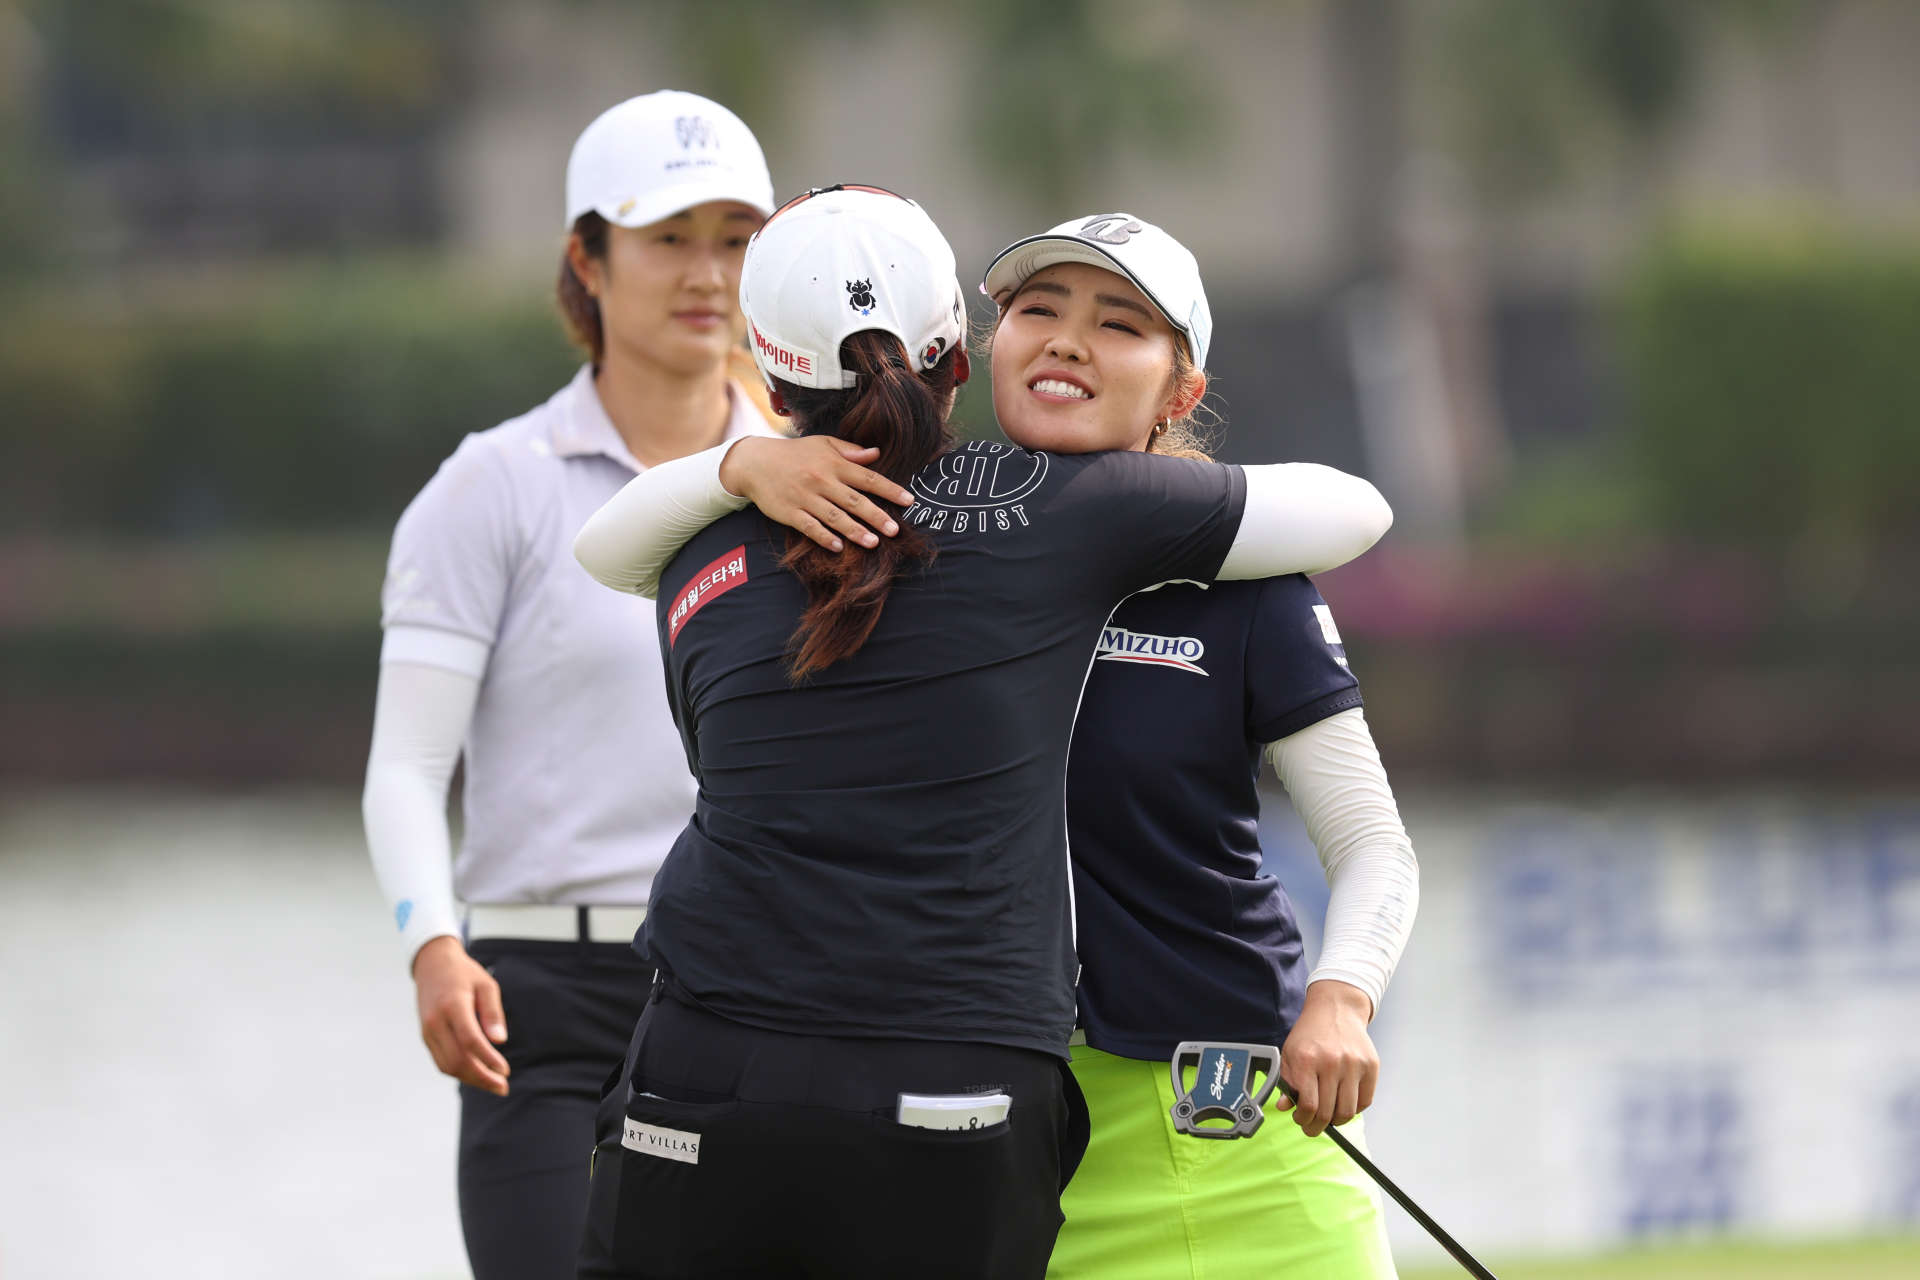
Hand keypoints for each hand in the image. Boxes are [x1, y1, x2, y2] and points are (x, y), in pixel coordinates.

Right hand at [412, 935, 509, 1095]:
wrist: (432, 965)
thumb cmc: (465, 974)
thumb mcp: (486, 985)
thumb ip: (493, 1013)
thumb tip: (500, 1041)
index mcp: (453, 1006)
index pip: (470, 1040)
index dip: (488, 1059)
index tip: (506, 1071)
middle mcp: (436, 1022)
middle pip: (458, 1059)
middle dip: (482, 1077)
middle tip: (503, 1086)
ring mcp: (427, 1031)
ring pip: (447, 1066)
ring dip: (471, 1079)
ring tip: (494, 1084)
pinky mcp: (426, 1037)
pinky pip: (441, 1062)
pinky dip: (460, 1072)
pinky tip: (478, 1074)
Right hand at [718, 436, 915, 552]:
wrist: (755, 462)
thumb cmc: (795, 453)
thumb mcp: (823, 444)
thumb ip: (850, 451)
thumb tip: (877, 454)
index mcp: (834, 463)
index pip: (868, 478)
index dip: (890, 490)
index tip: (909, 501)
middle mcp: (822, 481)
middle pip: (855, 501)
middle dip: (876, 516)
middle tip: (894, 530)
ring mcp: (805, 498)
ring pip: (835, 517)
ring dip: (855, 531)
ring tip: (873, 543)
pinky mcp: (790, 512)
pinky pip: (810, 527)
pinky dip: (824, 537)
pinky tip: (838, 547)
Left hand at [1276, 979, 1376, 1136]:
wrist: (1336, 1009)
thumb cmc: (1310, 1033)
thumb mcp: (1290, 1053)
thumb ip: (1286, 1081)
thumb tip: (1284, 1107)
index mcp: (1307, 1060)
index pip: (1308, 1105)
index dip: (1303, 1120)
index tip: (1300, 1120)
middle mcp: (1331, 1063)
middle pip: (1328, 1112)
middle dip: (1317, 1126)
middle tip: (1313, 1127)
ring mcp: (1354, 1065)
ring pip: (1348, 1111)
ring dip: (1337, 1121)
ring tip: (1329, 1116)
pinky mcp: (1371, 1066)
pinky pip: (1365, 1101)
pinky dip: (1354, 1109)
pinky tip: (1343, 1102)